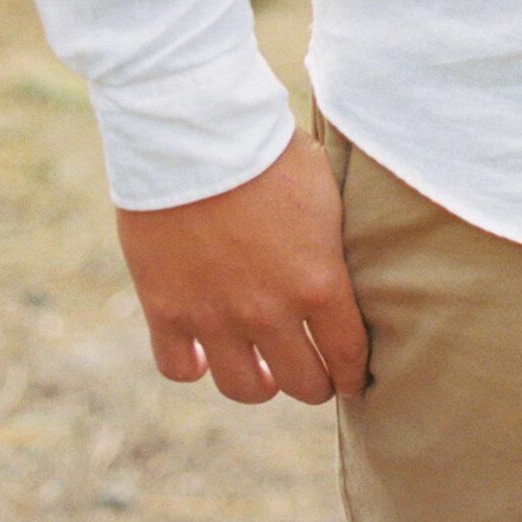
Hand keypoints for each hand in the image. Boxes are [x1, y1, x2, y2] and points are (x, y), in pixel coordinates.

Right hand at [114, 131, 367, 405]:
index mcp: (318, 281)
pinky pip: (180, 368)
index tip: (354, 377)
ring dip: (259, 383)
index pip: (348, 354)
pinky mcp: (167, 310)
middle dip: (315, 384)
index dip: (354, 372)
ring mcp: (215, 317)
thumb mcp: (323, 192)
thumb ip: (329, 244)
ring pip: (244, 388)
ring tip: (263, 369)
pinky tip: (203, 352)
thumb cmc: (270, 149)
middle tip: (315, 375)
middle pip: (302, 384)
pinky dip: (194, 365)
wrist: (197, 132)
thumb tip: (341, 268)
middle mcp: (268, 312)